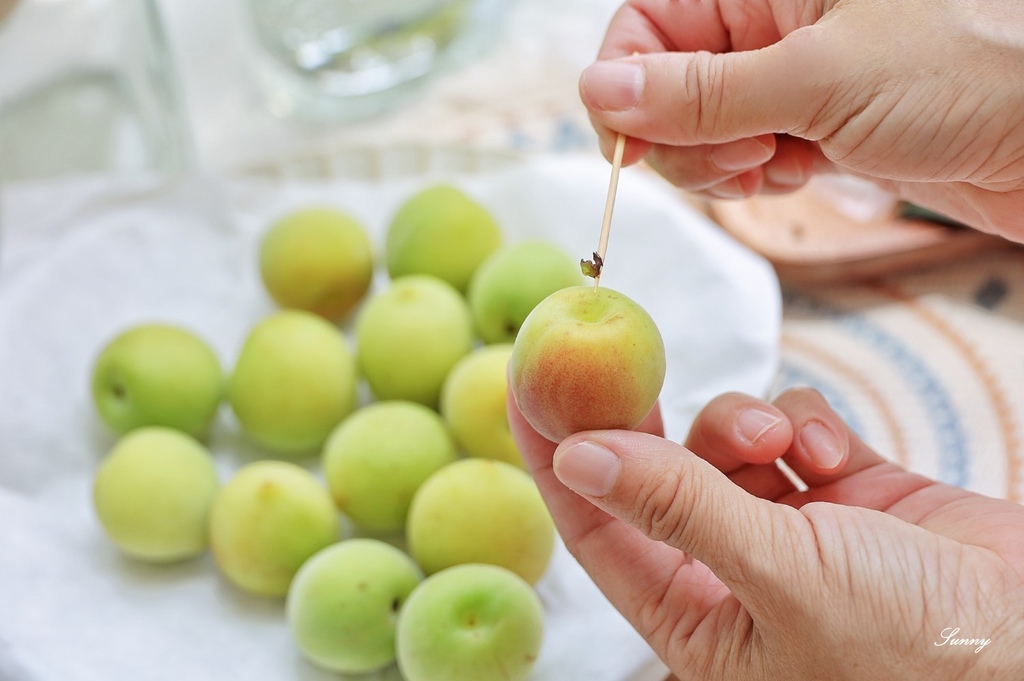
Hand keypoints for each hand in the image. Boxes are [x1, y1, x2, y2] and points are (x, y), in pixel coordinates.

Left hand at [508, 387, 1023, 679]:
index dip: (552, 457)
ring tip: (778, 444)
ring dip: (741, 423)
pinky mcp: (841, 486)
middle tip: (614, 354)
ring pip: (722, 437)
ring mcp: (786, 524)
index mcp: (694, 618)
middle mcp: (729, 568)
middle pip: (653, 471)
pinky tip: (834, 456)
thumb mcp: (779, 575)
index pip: (595, 527)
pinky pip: (789, 425)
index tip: (522, 384)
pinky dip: (804, 425)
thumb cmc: (913, 649)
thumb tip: (576, 455)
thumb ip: (677, 506)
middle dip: (642, 418)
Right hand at [579, 0, 1023, 235]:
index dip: (628, 83)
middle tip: (736, 160)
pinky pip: (745, 153)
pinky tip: (799, 173)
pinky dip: (755, 176)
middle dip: (681, 134)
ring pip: (701, 125)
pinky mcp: (814, 122)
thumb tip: (601, 91)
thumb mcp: (817, 80)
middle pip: (666, 81)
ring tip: (775, 166)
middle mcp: (772, 20)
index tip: (633, 143)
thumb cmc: (973, 74)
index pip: (648, 21)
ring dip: (718, 162)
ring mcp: (792, 74)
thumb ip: (700, 91)